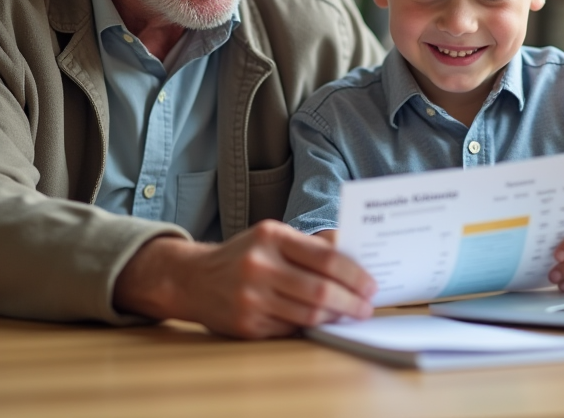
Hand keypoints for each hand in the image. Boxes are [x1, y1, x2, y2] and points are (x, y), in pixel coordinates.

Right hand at [114, 220, 375, 337]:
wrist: (192, 278)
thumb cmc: (243, 254)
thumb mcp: (272, 235)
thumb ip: (311, 244)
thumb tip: (354, 253)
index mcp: (271, 236)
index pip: (326, 257)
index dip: (354, 274)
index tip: (371, 284)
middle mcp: (260, 266)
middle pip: (321, 290)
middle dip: (351, 302)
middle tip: (366, 307)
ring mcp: (251, 297)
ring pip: (308, 314)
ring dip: (335, 317)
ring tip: (349, 315)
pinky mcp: (247, 325)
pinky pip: (290, 328)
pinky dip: (311, 326)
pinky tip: (321, 322)